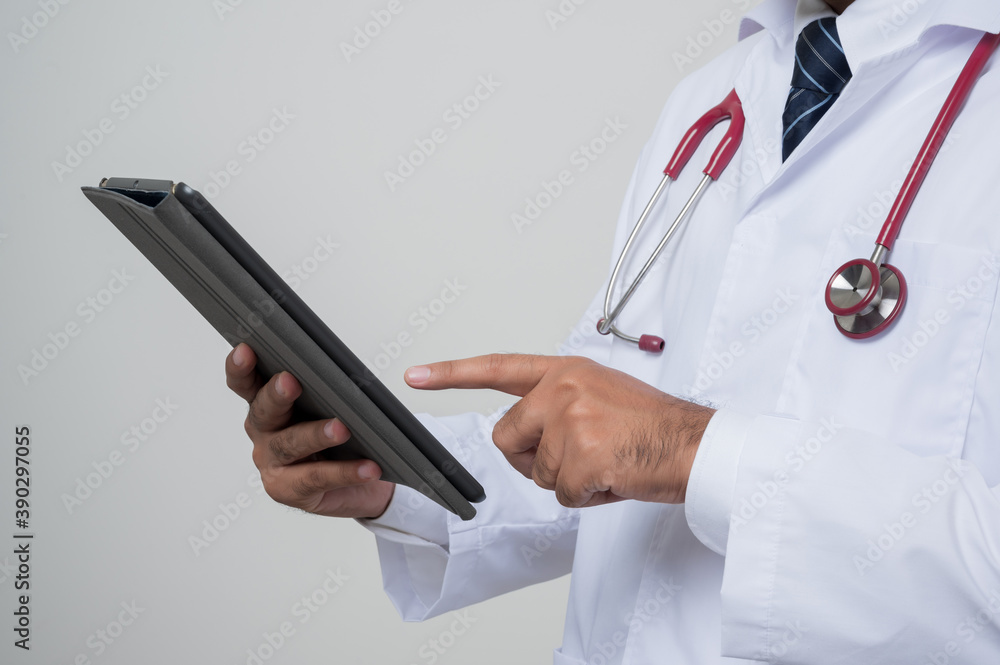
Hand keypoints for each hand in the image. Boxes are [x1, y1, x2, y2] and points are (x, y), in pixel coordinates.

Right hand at [225, 343, 394, 518]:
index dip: (241, 367)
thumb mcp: (336, 406)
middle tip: (291, 382)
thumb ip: (332, 389)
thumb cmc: (344, 437)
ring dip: (316, 434)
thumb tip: (349, 371)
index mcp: (269, 404)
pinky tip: (367, 467)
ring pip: (290, 444)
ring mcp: (272, 463)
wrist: (362, 481)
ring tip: (341, 428)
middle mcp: (264, 432)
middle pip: (264, 411)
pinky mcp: (288, 490)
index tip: (246, 350)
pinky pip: (316, 478)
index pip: (247, 383)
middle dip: (276, 395)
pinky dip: (344, 472)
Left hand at [405, 354, 713, 507]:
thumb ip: (559, 405)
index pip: (498, 369)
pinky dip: (589, 497)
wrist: (695, 443)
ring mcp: (570, 421)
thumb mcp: (601, 393)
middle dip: (534, 459)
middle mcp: (562, 389)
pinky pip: (565, 495)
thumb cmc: (653, 424)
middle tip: (579, 457)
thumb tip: (531, 439)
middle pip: (507, 439)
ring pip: (538, 473)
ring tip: (609, 461)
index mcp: (565, 372)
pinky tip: (615, 476)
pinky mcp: (581, 456)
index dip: (452, 374)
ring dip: (570, 479)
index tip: (416, 375)